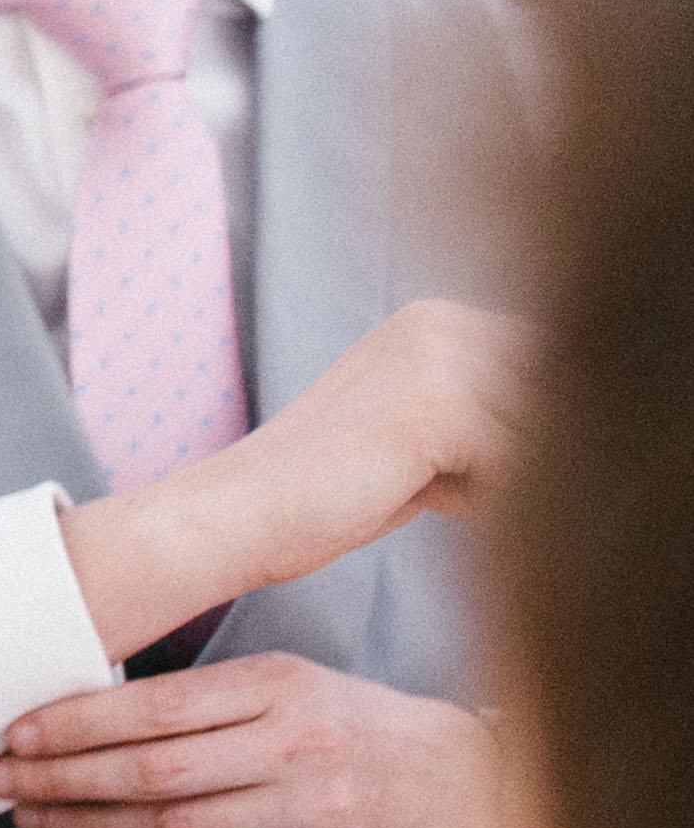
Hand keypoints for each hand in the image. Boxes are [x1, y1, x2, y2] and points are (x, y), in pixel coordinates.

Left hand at [0, 654, 494, 827]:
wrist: (461, 780)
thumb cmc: (352, 724)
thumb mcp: (287, 682)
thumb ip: (203, 700)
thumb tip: (92, 714)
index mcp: (278, 686)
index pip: (154, 706)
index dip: (75, 723)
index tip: (17, 732)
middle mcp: (292, 746)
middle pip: (152, 768)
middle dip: (62, 778)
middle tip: (1, 780)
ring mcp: (306, 809)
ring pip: (174, 825)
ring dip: (88, 824)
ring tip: (31, 817)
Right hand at [64, 297, 519, 653]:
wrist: (245, 510)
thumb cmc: (330, 487)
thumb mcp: (419, 430)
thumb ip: (488, 412)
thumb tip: (583, 430)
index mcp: (438, 317)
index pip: (550, 377)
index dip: (521, 436)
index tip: (444, 464)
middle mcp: (443, 321)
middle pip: (553, 406)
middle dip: (514, 458)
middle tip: (429, 479)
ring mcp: (440, 359)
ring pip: (540, 439)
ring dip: (499, 481)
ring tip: (416, 484)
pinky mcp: (437, 407)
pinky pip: (517, 467)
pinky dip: (482, 499)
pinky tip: (413, 493)